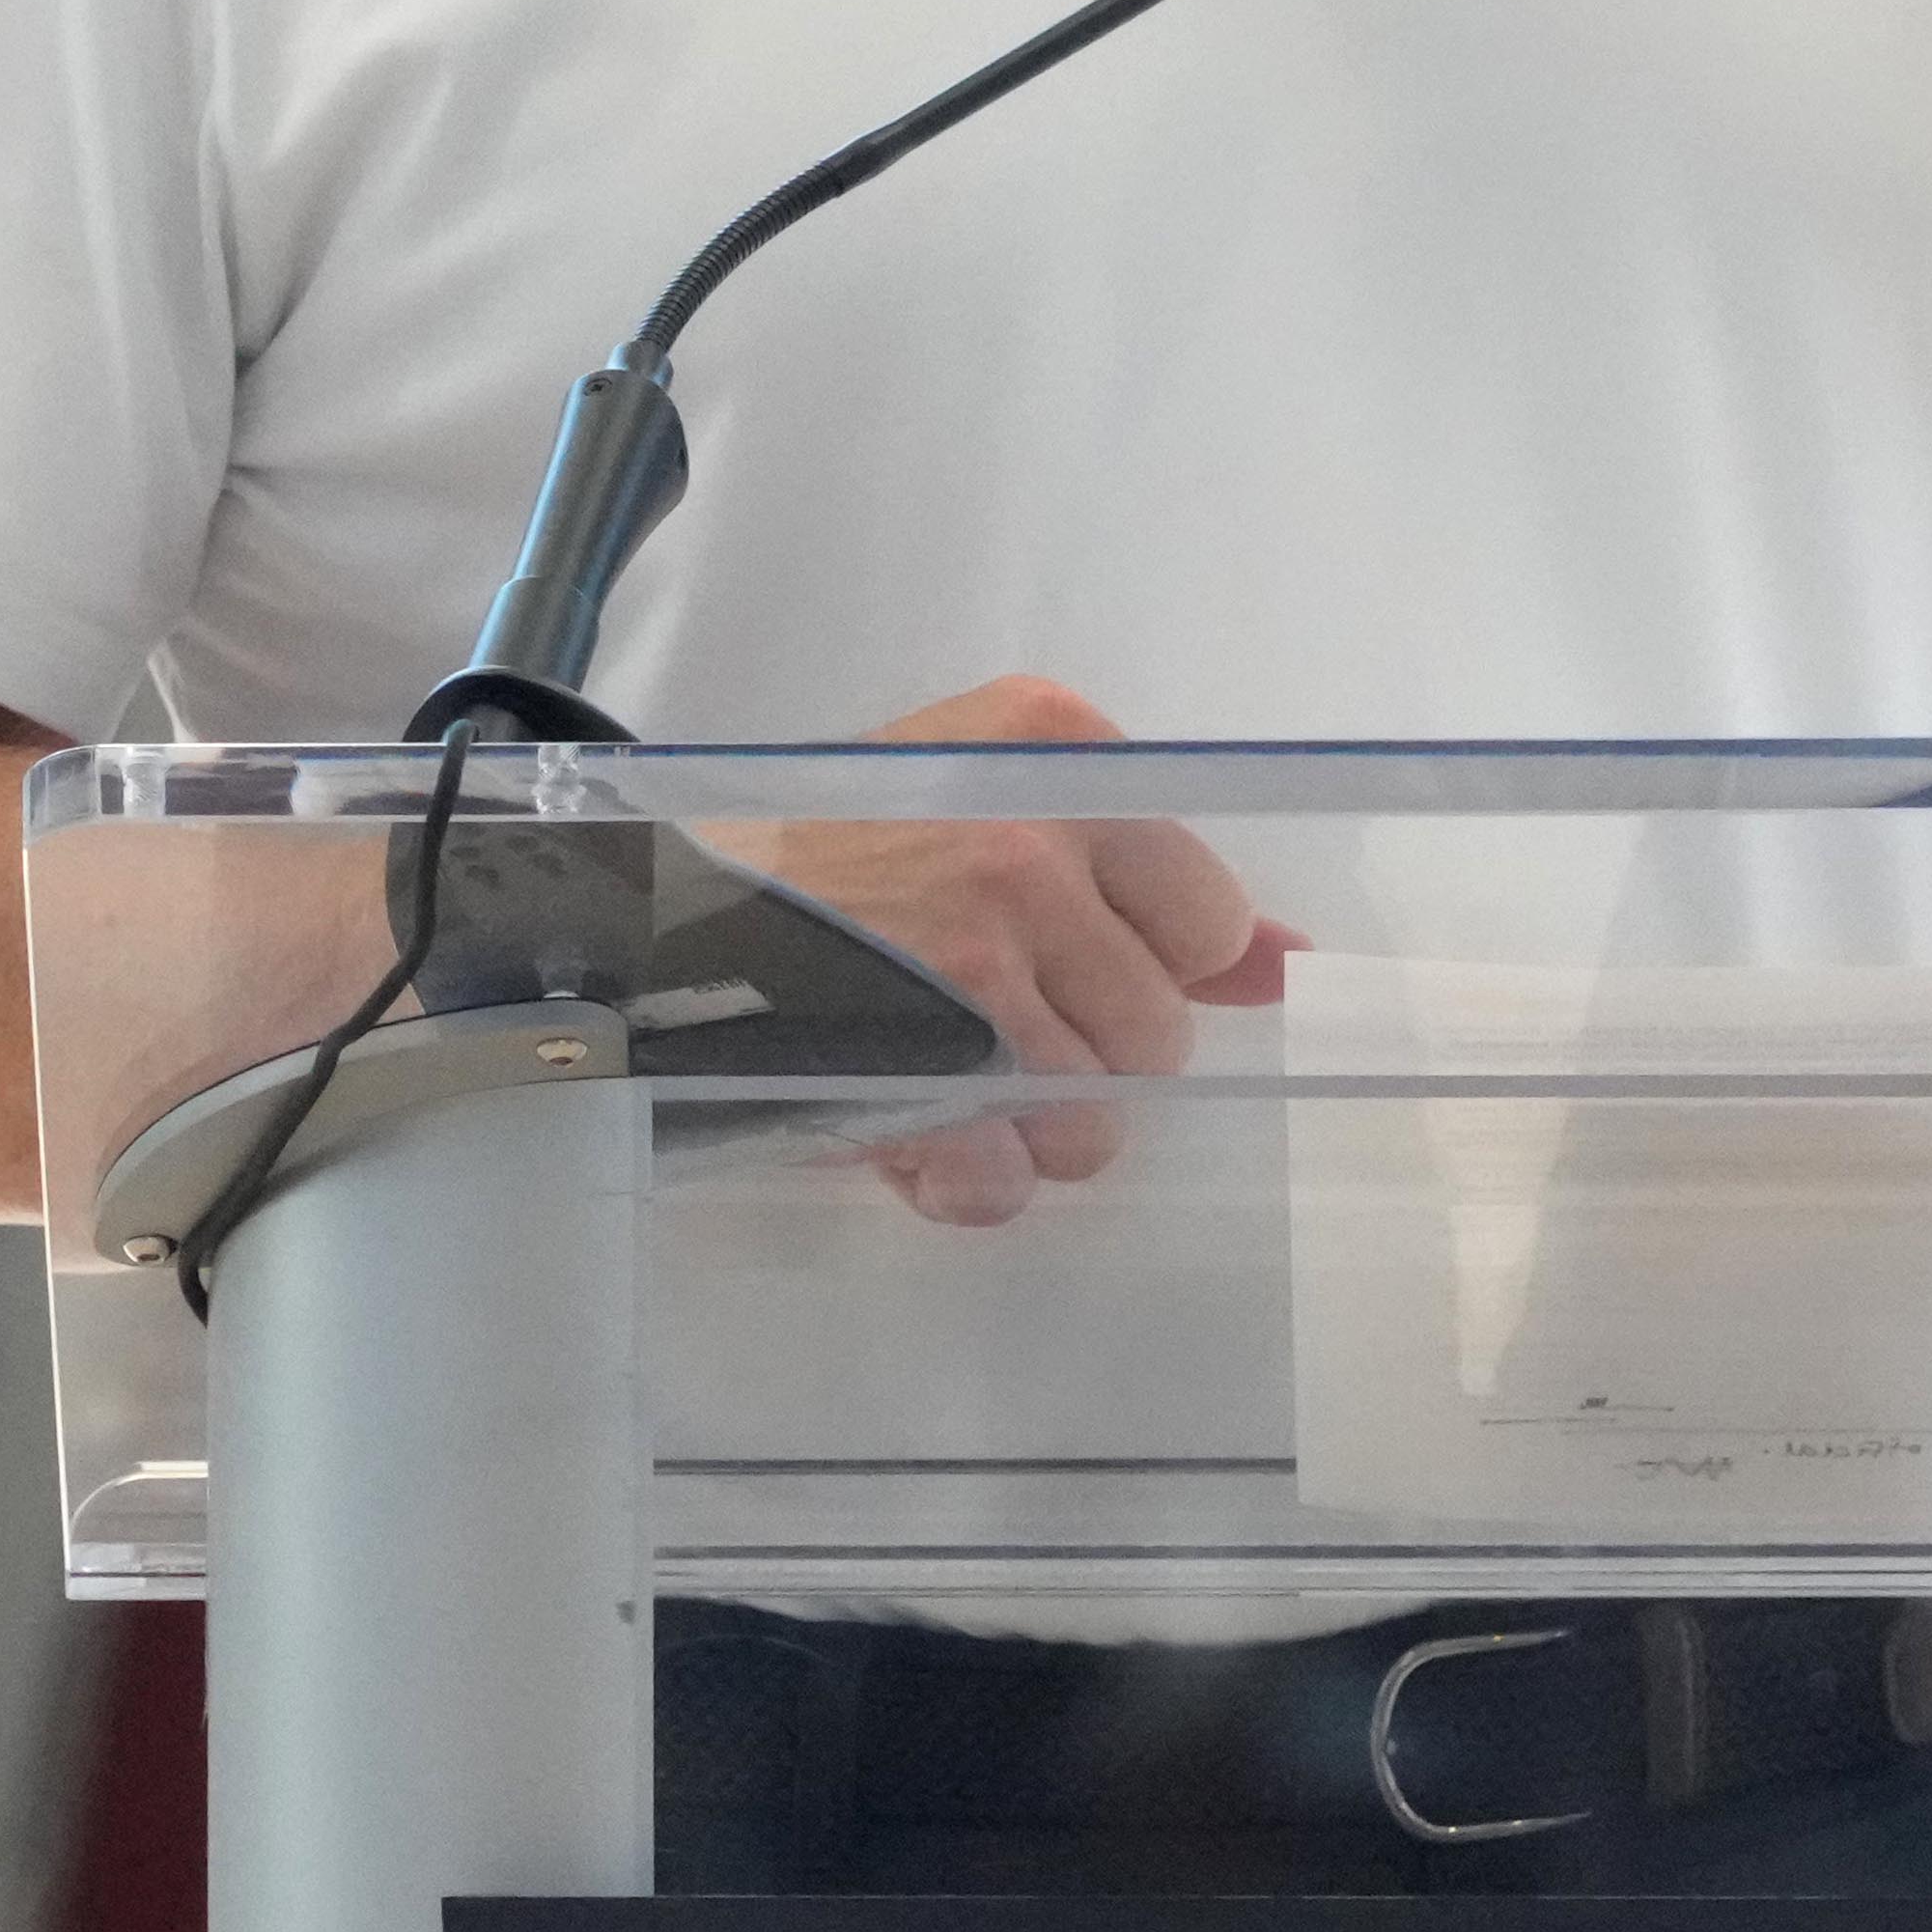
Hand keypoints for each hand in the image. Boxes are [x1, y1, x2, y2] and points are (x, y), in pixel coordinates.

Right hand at [738, 675, 1293, 1226]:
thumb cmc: (821, 856)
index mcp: (1056, 750)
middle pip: (1158, 1031)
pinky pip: (1009, 1175)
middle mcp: (1028, 843)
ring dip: (1022, 1128)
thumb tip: (1285, 962)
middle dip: (1083, 1057)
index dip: (1141, 964)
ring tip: (937, 1075)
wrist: (646, 913)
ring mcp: (975, 956)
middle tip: (982, 1027)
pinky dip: (967, 1181)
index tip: (1067, 963)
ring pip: (1093, 1117)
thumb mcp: (979, 800)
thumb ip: (1139, 876)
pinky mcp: (920, 1062)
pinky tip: (913, 1136)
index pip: (1206, 915)